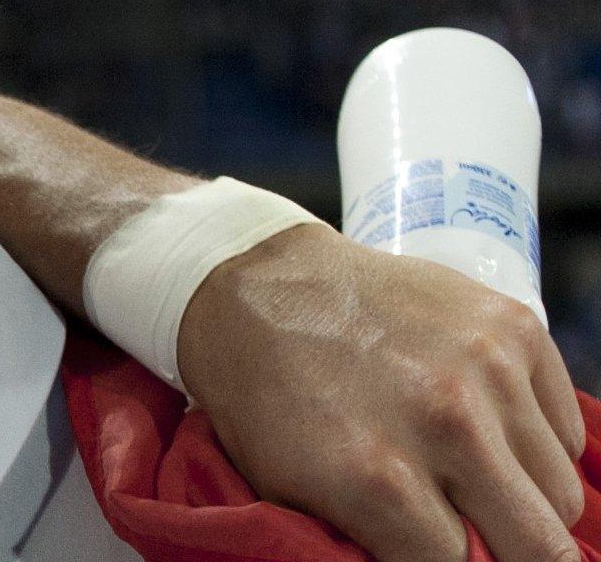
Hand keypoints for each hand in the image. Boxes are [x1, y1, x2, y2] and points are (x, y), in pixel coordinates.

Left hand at [179, 223, 585, 561]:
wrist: (254, 285)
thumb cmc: (263, 396)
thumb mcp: (291, 490)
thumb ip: (372, 540)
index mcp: (378, 480)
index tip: (436, 550)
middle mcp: (444, 425)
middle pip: (540, 546)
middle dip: (509, 552)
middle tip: (478, 535)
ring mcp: (486, 370)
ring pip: (560, 492)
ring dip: (525, 498)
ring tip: (477, 480)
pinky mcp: (513, 326)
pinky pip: (565, 430)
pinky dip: (536, 444)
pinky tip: (488, 431)